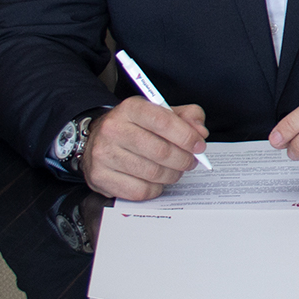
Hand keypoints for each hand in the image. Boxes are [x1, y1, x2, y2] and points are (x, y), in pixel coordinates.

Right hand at [81, 97, 208, 200]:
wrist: (97, 140)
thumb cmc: (136, 127)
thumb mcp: (161, 113)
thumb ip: (186, 117)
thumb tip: (200, 132)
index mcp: (131, 108)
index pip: (163, 121)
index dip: (187, 136)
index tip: (199, 146)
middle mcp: (113, 129)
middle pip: (160, 151)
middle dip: (183, 159)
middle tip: (191, 161)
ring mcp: (103, 154)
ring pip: (152, 173)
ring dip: (172, 175)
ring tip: (175, 170)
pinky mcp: (99, 177)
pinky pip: (139, 190)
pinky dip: (155, 188)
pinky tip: (156, 181)